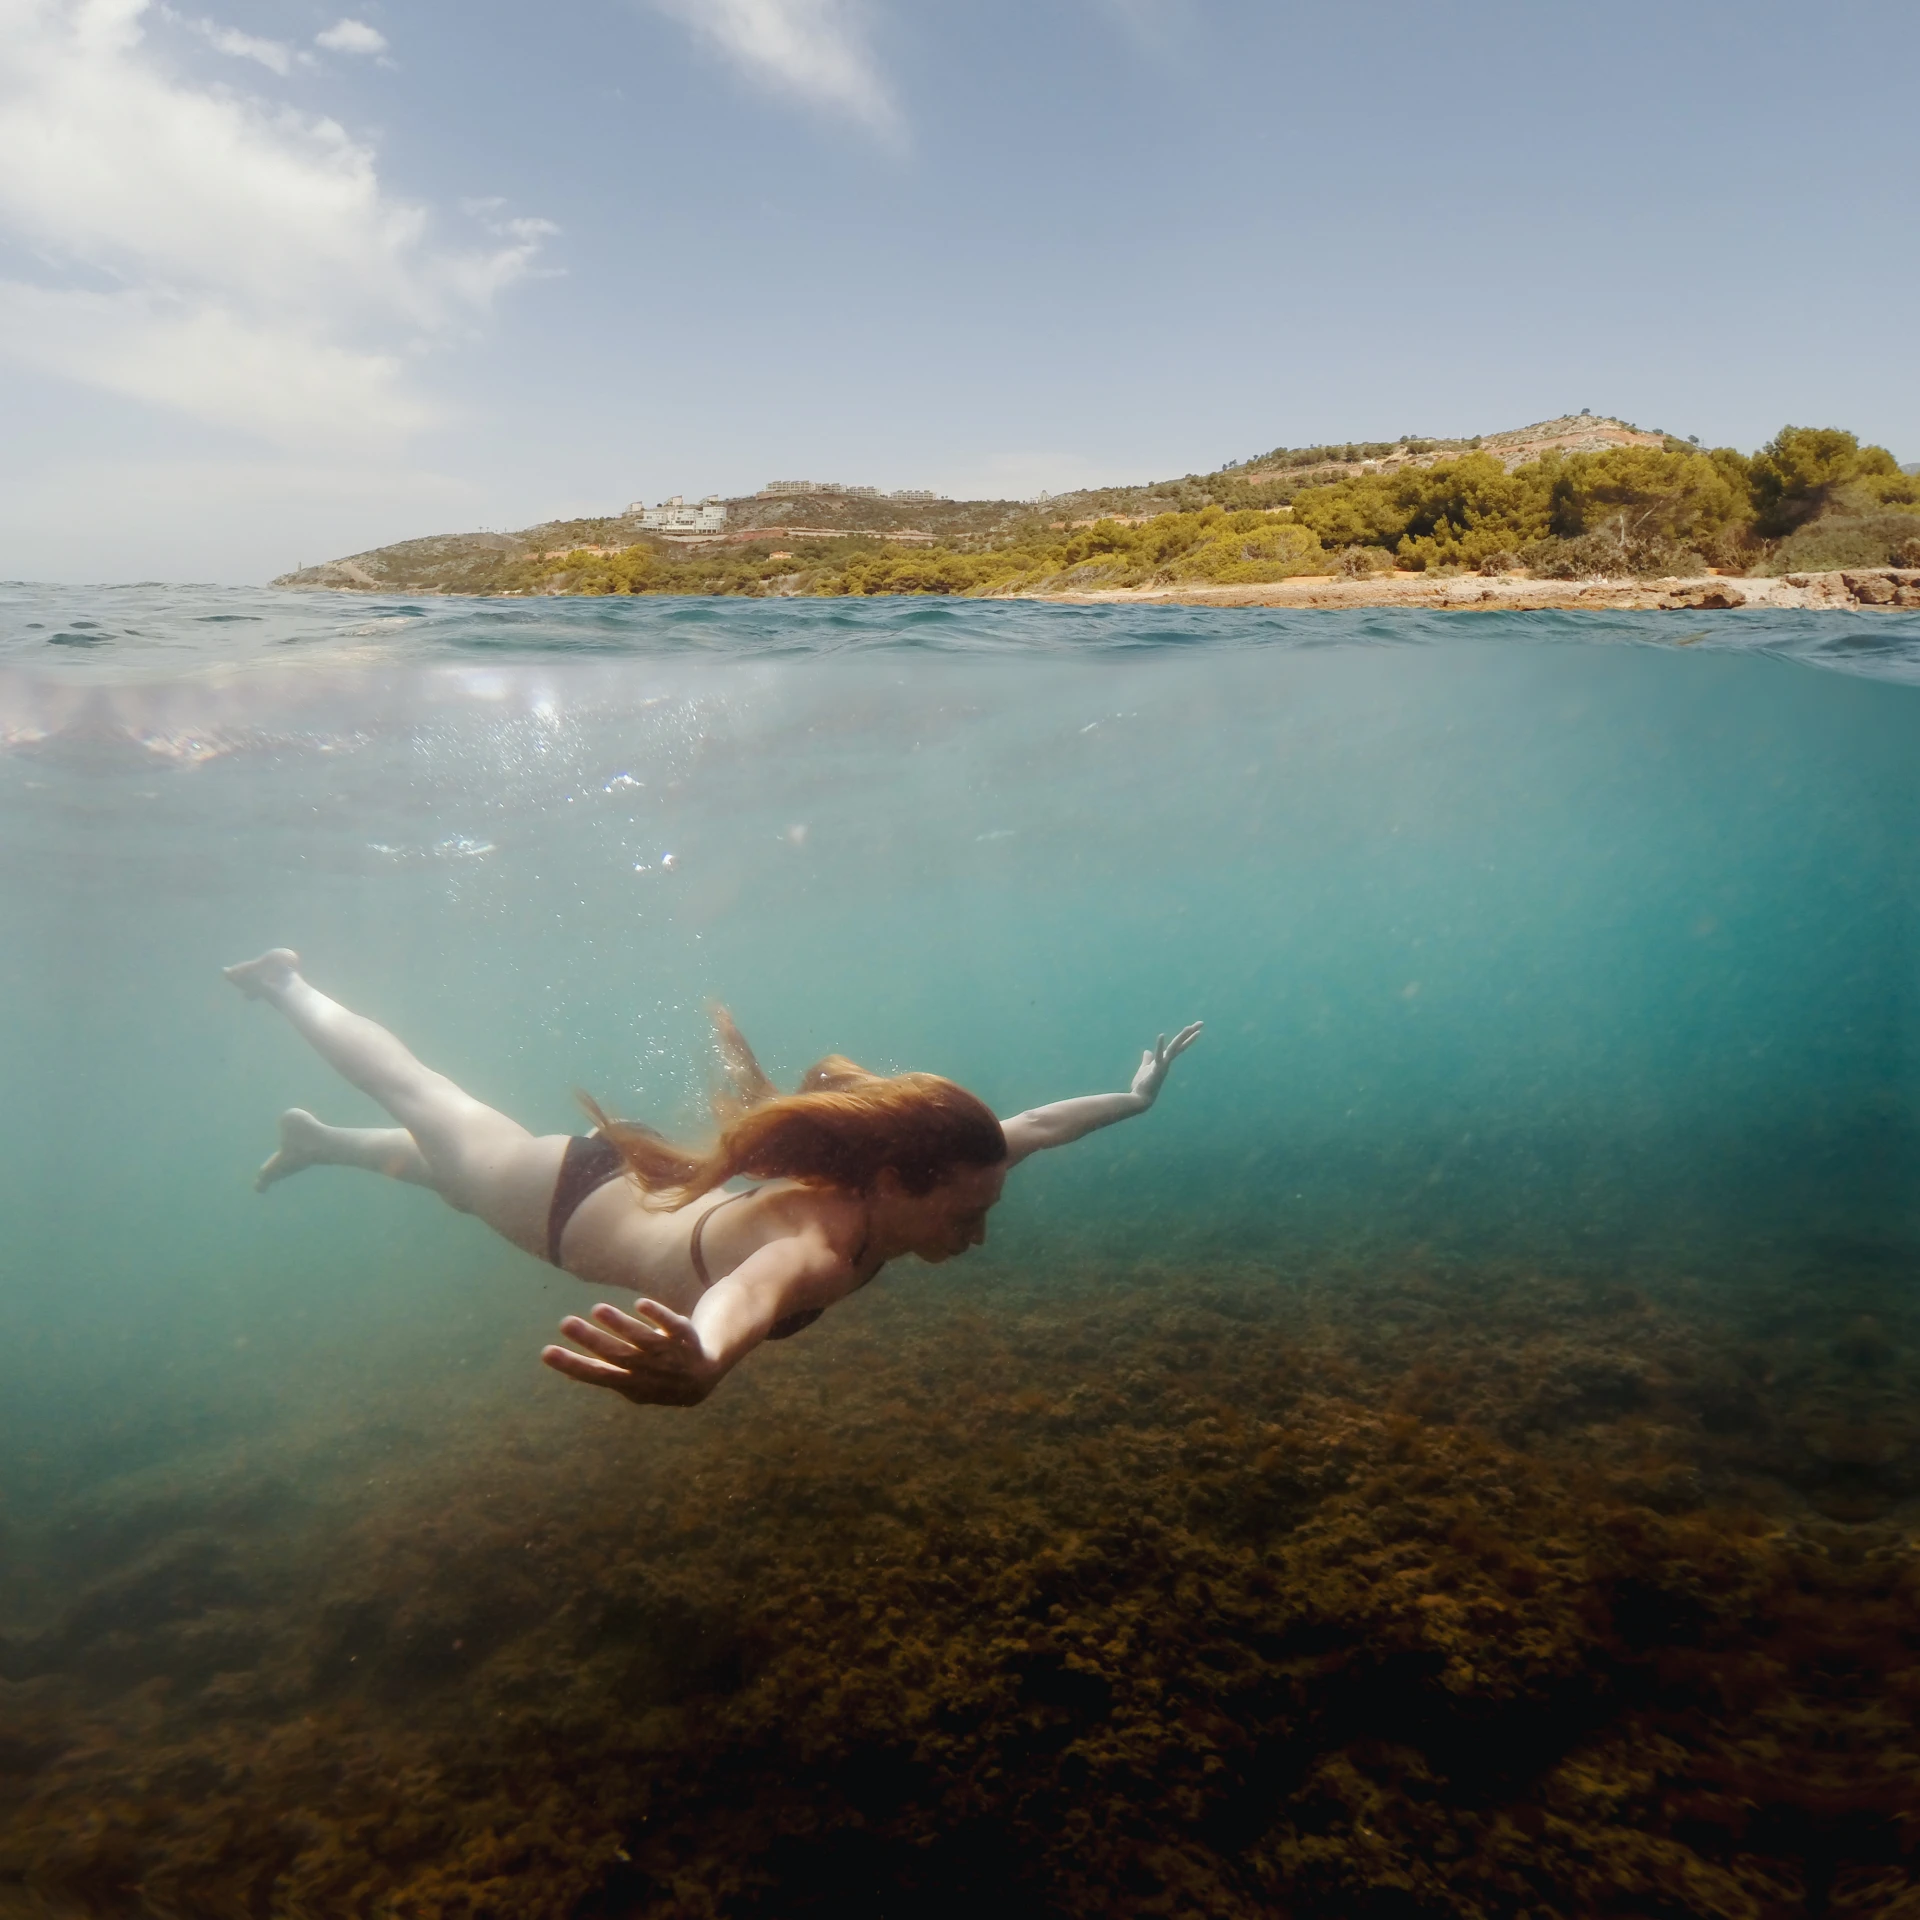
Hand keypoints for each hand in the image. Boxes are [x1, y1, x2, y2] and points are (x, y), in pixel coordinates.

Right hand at [541, 1299, 719, 1407]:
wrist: (705, 1374)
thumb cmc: (657, 1376)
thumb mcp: (631, 1382)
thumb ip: (604, 1373)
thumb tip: (566, 1370)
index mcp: (630, 1384)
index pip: (597, 1375)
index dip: (572, 1365)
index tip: (546, 1352)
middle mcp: (649, 1371)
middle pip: (618, 1355)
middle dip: (591, 1340)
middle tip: (565, 1323)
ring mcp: (669, 1355)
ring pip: (643, 1340)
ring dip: (621, 1325)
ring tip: (597, 1309)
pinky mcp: (686, 1335)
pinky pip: (673, 1326)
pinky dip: (659, 1316)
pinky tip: (640, 1303)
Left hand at [1129, 1022, 1202, 1103]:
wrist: (1140, 1100)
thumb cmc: (1143, 1086)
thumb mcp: (1145, 1069)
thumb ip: (1147, 1060)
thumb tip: (1147, 1051)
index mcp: (1165, 1060)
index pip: (1178, 1046)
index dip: (1187, 1037)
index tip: (1196, 1029)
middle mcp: (1167, 1062)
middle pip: (1180, 1044)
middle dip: (1190, 1033)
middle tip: (1201, 1023)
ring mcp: (1163, 1066)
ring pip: (1174, 1049)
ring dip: (1181, 1038)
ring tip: (1189, 1027)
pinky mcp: (1156, 1070)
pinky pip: (1159, 1057)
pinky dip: (1160, 1046)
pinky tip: (1161, 1035)